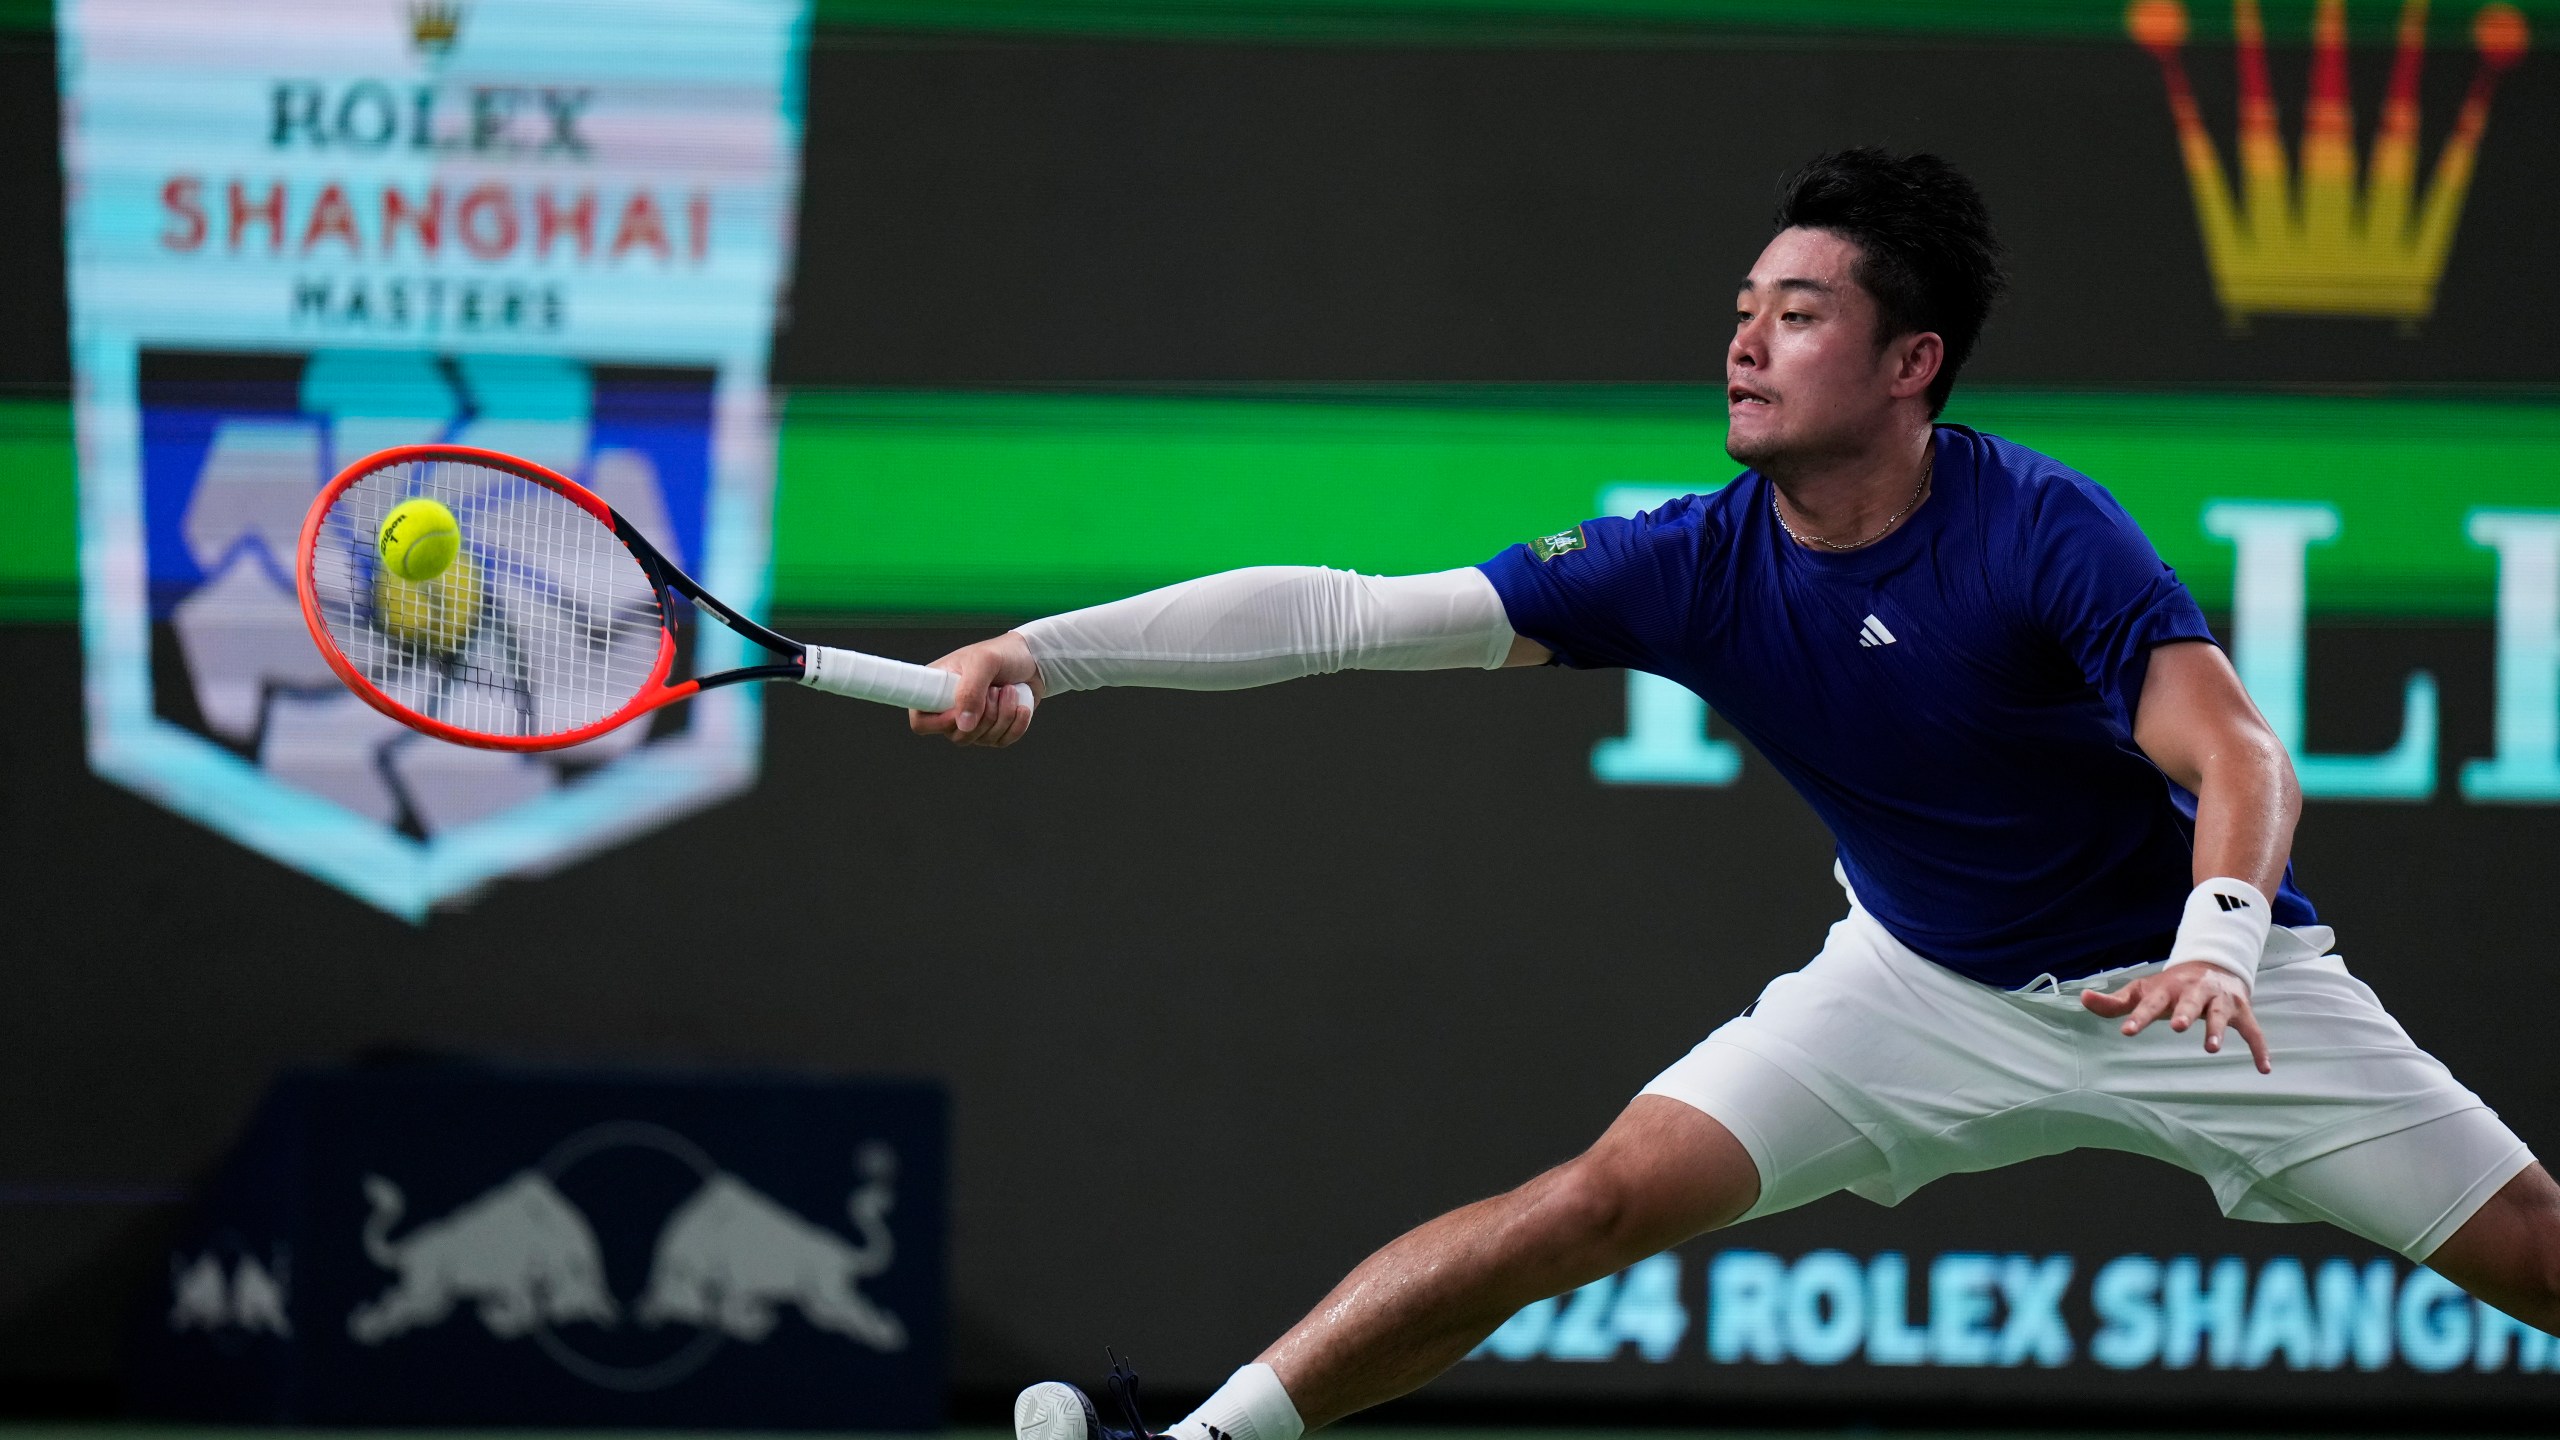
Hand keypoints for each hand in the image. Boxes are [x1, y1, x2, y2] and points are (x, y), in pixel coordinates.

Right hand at [910, 632, 1043, 746]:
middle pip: (957, 736)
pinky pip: (1002, 741)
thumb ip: (970, 691)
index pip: (920, 721)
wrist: (1031, 659)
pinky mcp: (994, 730)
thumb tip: (963, 725)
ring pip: (982, 740)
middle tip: (994, 690)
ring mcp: (973, 723)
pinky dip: (1016, 724)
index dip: (938, 723)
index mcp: (937, 689)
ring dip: (1003, 716)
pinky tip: (1020, 706)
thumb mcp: (983, 662)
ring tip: (1009, 690)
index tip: (960, 710)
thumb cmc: (1001, 654)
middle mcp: (951, 709)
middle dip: (984, 715)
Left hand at [2080, 961, 2271, 1073]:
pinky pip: (2253, 1031)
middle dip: (2184, 1012)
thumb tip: (2082, 998)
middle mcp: (2195, 991)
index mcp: (2168, 989)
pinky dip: (2260, 1049)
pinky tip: (2263, 1068)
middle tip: (2176, 1026)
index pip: (2150, 1003)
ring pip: (2219, 1013)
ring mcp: (2220, 1000)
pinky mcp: (2241, 1011)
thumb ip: (2114, 1002)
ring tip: (2210, 1048)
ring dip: (2216, 1029)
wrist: (2213, 965)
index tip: (2127, 1031)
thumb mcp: (2142, 991)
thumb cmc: (2170, 987)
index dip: (2138, 1017)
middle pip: (2190, 1001)